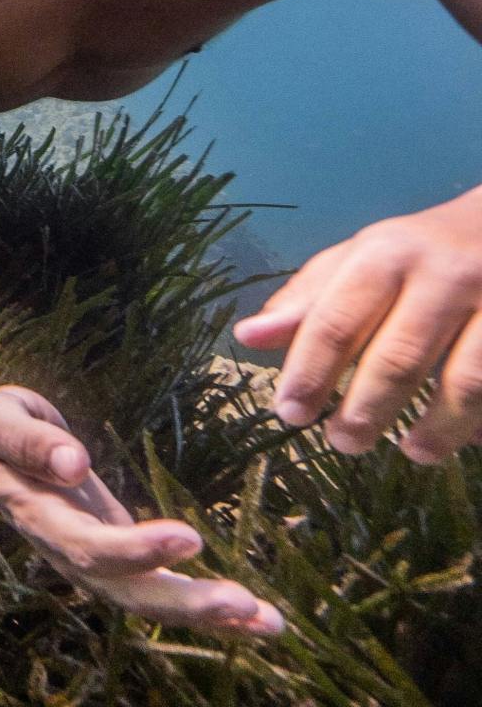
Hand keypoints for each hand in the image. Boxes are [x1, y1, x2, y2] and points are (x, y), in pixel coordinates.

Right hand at [0, 385, 285, 638]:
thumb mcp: (0, 418)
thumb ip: (30, 441)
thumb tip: (75, 462)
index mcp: (41, 518)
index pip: (90, 545)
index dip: (137, 548)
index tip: (190, 536)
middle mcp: (70, 553)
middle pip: (128, 591)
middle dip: (186, 602)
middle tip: (245, 604)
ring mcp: (96, 563)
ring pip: (151, 600)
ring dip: (208, 616)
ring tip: (269, 624)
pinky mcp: (120, 559)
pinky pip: (164, 589)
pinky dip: (209, 607)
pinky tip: (256, 618)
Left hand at [233, 197, 481, 463]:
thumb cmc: (415, 253)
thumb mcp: (358, 261)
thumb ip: (307, 302)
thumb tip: (248, 337)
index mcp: (385, 255)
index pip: (337, 320)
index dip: (309, 373)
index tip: (289, 415)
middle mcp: (442, 275)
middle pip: (399, 357)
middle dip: (366, 410)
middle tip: (343, 443)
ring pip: (466, 380)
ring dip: (437, 427)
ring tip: (414, 453)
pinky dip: (480, 421)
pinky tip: (466, 439)